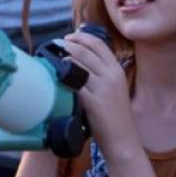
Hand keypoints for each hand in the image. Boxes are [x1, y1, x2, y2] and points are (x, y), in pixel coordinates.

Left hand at [63, 31, 141, 161]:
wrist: (122, 140)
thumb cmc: (114, 115)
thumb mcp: (114, 89)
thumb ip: (101, 74)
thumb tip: (80, 60)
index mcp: (117, 71)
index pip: (99, 45)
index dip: (82, 37)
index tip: (69, 36)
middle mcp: (112, 76)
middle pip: (86, 51)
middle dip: (69, 44)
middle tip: (57, 43)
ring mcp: (103, 88)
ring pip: (79, 63)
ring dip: (63, 56)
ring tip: (53, 55)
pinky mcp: (93, 101)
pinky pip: (74, 82)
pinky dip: (63, 74)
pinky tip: (55, 74)